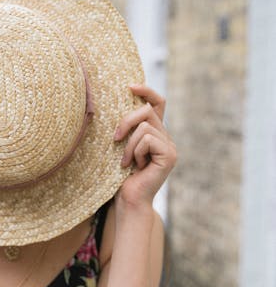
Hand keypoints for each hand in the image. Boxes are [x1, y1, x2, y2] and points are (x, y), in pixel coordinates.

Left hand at [113, 84, 176, 207]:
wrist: (128, 200)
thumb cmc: (119, 176)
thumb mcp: (121, 146)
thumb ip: (127, 128)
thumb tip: (119, 101)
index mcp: (155, 133)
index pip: (158, 103)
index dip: (146, 91)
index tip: (130, 86)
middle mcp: (165, 137)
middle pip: (147, 110)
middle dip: (127, 121)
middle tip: (115, 138)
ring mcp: (170, 146)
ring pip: (145, 126)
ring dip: (129, 144)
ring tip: (126, 162)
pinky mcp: (169, 155)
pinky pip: (147, 139)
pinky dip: (135, 151)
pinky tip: (136, 166)